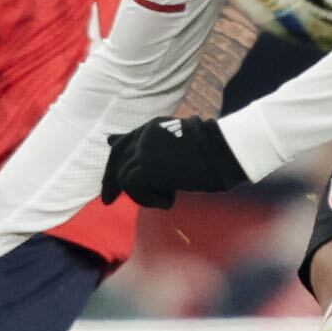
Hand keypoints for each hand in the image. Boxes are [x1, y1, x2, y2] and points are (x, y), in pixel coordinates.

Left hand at [100, 116, 245, 207]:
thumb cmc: (211, 150)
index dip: (113, 162)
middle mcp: (144, 135)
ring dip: (143, 194)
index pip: (123, 144)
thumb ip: (155, 150)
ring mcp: (145, 149)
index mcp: (151, 128)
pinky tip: (169, 201)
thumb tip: (140, 160)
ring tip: (166, 198)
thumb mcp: (177, 146)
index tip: (108, 179)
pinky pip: (136, 189)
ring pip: (125, 178)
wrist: (223, 151)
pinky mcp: (149, 167)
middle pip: (117, 159)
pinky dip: (151, 200)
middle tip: (108, 201)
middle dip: (110, 182)